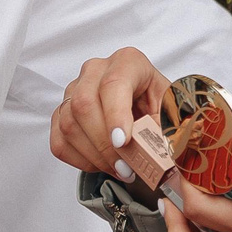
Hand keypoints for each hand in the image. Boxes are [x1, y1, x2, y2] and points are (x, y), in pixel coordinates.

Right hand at [52, 48, 173, 180]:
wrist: (149, 114)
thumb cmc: (160, 109)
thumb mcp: (173, 114)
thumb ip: (165, 130)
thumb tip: (155, 152)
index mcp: (128, 63)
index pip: (114, 84)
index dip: (116, 114)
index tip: (123, 141)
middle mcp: (96, 72)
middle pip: (84, 104)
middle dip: (104, 143)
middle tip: (125, 166)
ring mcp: (74, 91)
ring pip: (69, 125)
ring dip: (94, 156)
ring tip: (120, 169)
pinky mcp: (62, 113)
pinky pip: (59, 141)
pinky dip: (80, 160)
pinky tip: (102, 164)